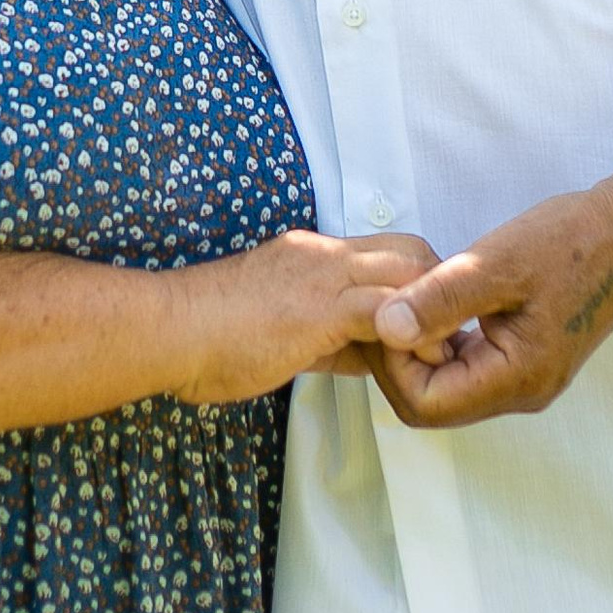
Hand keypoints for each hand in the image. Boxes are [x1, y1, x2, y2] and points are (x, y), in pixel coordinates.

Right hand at [164, 229, 439, 407]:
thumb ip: (329, 337)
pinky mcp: (321, 307)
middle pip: (410, 249)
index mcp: (311, 255)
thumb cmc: (209, 337)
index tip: (425, 328)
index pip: (386, 252)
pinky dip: (412, 333)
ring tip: (439, 355)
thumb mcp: (280, 331)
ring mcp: (324, 275)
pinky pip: (387, 308)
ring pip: (408, 269)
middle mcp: (324, 253)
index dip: (415, 286)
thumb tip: (369, 355)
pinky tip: (415, 363)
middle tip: (443, 340)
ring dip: (434, 311)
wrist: (169, 330)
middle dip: (437, 290)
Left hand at [369, 186, 612, 429]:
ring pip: (450, 383)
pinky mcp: (528, 356)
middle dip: (401, 358)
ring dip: (422, 346)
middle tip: (390, 302)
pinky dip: (444, 338)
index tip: (382, 312)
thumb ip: (439, 298)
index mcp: (516, 379)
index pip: (425, 404)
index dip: (392, 364)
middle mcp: (522, 391)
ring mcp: (527, 377)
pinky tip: (442, 299)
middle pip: (434, 401)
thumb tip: (383, 327)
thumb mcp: (497, 263)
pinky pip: (470, 364)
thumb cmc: (571, 242)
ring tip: (413, 296)